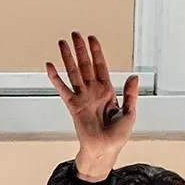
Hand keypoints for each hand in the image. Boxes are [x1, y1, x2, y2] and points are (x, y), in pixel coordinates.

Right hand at [46, 32, 138, 181]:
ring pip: (73, 72)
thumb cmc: (117, 136)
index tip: (92, 39)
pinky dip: (55, 78)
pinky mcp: (73, 106)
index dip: (96, 52)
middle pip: (85, 65)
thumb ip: (131, 95)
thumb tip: (134, 76)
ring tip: (62, 43)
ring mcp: (82, 98)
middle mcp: (93, 92)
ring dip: (67, 58)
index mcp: (107, 92)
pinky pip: (63, 89)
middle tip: (75, 34)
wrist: (104, 150)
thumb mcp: (130, 114)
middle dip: (80, 49)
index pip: (100, 67)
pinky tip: (50, 66)